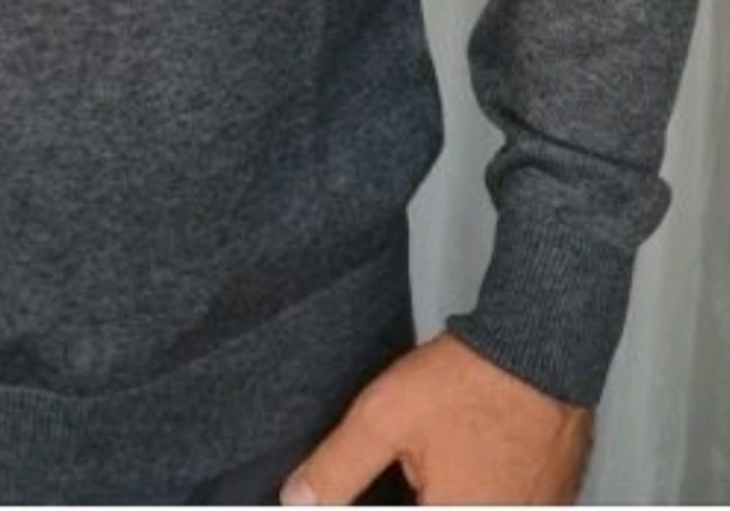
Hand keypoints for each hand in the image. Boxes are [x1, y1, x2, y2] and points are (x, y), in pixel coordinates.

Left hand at [278, 330, 593, 504]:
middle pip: (438, 507)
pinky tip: (465, 457)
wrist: (540, 350)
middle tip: (409, 464)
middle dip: (409, 492)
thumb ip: (338, 467)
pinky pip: (499, 500)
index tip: (376, 481)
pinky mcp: (549, 501)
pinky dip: (476, 486)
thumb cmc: (466, 385)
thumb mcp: (385, 419)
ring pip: (465, 503)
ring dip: (442, 489)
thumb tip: (296, 501)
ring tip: (437, 455)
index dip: (374, 502)